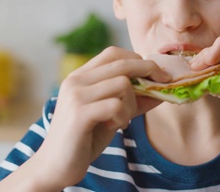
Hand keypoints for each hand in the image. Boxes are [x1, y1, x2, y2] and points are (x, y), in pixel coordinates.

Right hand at [31, 47, 169, 188]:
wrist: (56, 167)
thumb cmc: (85, 139)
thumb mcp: (112, 114)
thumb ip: (132, 99)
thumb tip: (163, 88)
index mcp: (80, 76)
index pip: (113, 53)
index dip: (139, 59)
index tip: (158, 72)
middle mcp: (76, 80)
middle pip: (122, 63)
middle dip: (149, 71)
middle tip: (164, 83)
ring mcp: (76, 95)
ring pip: (123, 84)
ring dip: (132, 104)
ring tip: (121, 120)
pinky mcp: (79, 113)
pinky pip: (117, 105)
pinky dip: (124, 117)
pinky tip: (115, 126)